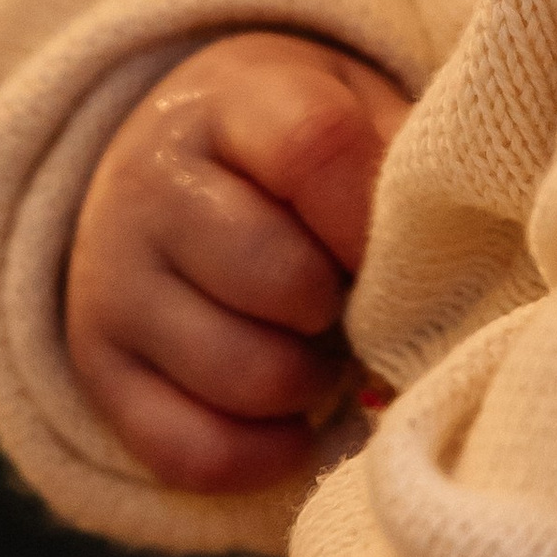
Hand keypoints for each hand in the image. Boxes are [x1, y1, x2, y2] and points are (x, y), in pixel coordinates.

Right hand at [66, 31, 410, 496]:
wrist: (176, 163)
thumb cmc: (310, 153)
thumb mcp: (365, 115)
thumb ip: (410, 173)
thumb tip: (458, 277)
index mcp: (233, 101)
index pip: (313, 148)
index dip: (373, 219)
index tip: (405, 251)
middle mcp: (152, 185)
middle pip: (278, 277)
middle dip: (346, 310)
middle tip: (360, 304)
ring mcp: (113, 281)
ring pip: (244, 375)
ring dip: (312, 384)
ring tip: (325, 351)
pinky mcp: (98, 369)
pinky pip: (193, 451)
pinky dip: (264, 454)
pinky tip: (292, 419)